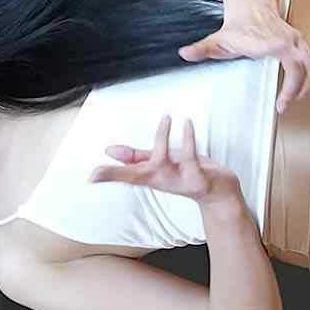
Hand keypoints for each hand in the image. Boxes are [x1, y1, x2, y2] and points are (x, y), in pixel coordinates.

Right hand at [89, 114, 243, 205]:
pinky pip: (190, 156)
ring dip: (163, 138)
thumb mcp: (160, 165)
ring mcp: (178, 181)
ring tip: (166, 117)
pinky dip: (188, 139)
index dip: (107, 176)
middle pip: (135, 176)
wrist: (219, 192)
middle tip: (103, 156)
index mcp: (151, 177)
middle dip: (117, 172)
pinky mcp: (197, 177)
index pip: (125, 176)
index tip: (90, 178)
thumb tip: (109, 151)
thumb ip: (135, 158)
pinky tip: (186, 123)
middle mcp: (161, 180)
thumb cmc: (187, 174)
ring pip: (162, 162)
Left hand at [178, 0, 309, 113]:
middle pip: (305, 68)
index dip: (289, 86)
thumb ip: (202, 49)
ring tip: (292, 100)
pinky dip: (308, 77)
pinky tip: (297, 89)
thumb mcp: (218, 40)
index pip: (290, 64)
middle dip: (297, 90)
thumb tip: (185, 53)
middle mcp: (289, 41)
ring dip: (306, 85)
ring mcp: (297, 41)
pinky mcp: (300, 43)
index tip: (280, 104)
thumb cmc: (238, 27)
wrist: (251, 6)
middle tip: (283, 106)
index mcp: (273, 43)